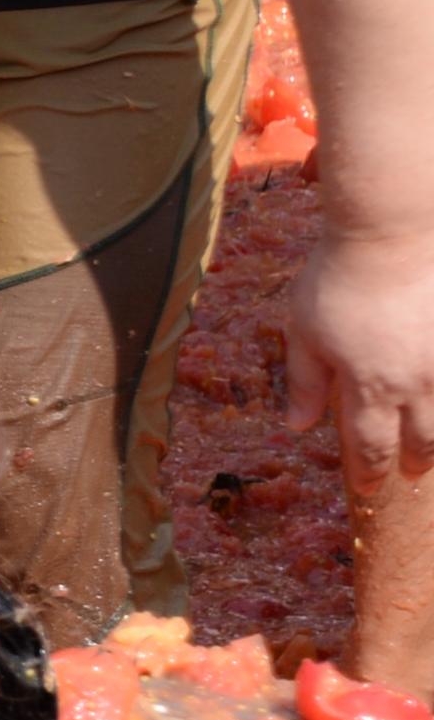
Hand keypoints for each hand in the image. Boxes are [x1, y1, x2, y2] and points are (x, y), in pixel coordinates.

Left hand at [286, 226, 433, 493]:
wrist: (393, 232)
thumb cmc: (339, 279)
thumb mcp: (304, 333)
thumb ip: (305, 383)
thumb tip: (297, 427)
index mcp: (369, 386)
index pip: (370, 446)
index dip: (370, 472)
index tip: (368, 487)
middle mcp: (417, 382)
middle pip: (422, 439)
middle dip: (414, 461)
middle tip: (411, 474)